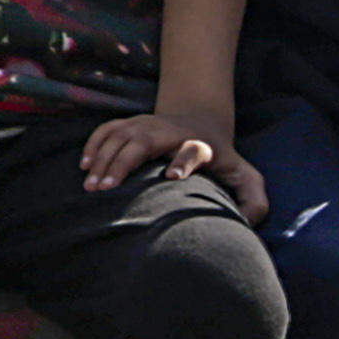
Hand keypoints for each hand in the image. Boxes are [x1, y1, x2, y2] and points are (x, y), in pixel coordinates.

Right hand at [80, 101, 263, 217]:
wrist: (202, 117)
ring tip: (92, 186)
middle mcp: (172, 132)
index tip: (173, 177)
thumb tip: (250, 221)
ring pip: (122, 135)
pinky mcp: (134, 123)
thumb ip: (253, 197)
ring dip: (104, 158)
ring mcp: (150, 124)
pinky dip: (95, 143)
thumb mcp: (244, 173)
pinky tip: (85, 165)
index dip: (184, 160)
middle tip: (105, 190)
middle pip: (145, 140)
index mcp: (201, 145)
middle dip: (124, 162)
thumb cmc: (220, 156)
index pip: (194, 149)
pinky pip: (109, 129)